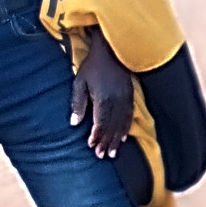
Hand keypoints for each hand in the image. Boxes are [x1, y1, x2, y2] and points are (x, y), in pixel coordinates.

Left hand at [69, 30, 132, 157]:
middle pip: (112, 126)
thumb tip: (75, 123)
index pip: (100, 123)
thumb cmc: (92, 66)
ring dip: (117, 139)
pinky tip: (124, 137)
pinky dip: (126, 128)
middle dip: (107, 142)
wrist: (111, 51)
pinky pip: (129, 116)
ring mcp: (125, 99)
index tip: (92, 146)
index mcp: (103, 99)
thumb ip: (78, 103)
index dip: (97, 136)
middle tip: (102, 155)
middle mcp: (116, 101)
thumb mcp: (79, 82)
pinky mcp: (130, 96)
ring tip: (114, 152)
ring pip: (122, 123)